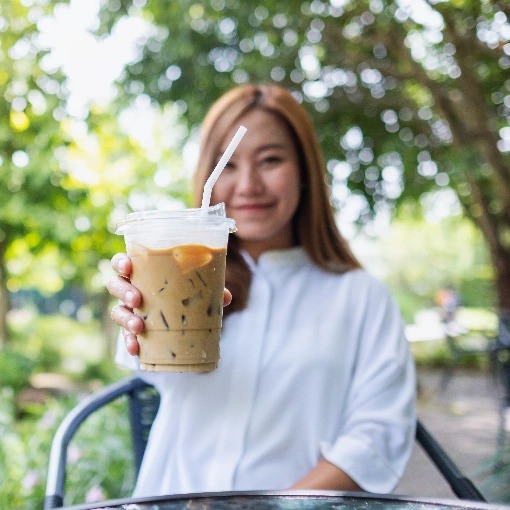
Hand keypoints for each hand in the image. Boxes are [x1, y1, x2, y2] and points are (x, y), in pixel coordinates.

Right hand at [107, 253, 231, 355]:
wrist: (184, 318)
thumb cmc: (186, 292)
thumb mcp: (197, 288)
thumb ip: (209, 289)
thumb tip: (226, 297)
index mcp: (143, 271)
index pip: (123, 262)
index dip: (121, 263)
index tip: (127, 267)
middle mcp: (131, 288)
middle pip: (116, 285)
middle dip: (123, 291)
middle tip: (137, 299)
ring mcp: (129, 310)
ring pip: (117, 311)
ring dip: (125, 318)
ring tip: (139, 326)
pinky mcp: (132, 329)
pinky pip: (125, 335)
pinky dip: (129, 342)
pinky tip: (135, 348)